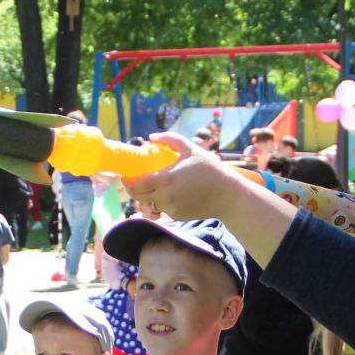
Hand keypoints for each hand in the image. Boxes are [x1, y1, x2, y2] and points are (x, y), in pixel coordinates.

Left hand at [126, 134, 243, 219]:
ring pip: (149, 203)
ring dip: (148, 195)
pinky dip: (161, 201)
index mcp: (165, 179)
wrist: (228, 196)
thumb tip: (151, 138)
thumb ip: (170, 140)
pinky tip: (172, 192)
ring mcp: (170, 209)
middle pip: (137, 196)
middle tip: (136, 179)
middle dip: (133, 188)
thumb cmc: (210, 169)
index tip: (127, 173)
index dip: (127, 179)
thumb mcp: (191, 148)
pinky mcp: (176, 216)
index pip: (135, 184)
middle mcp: (164, 196)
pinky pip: (161, 209)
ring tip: (156, 185)